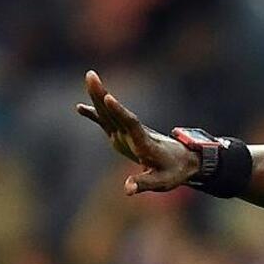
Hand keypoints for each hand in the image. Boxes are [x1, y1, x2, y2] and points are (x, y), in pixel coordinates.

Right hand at [77, 70, 199, 194]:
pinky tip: (80, 107)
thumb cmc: (173, 172)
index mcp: (144, 143)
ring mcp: (128, 133)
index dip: (120, 112)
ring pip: (111, 112)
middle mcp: (135, 134)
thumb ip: (144, 183)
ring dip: (98, 96)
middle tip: (91, 75)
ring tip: (90, 77)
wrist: (183, 160)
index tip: (109, 98)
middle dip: (103, 95)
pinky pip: (107, 122)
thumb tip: (127, 188)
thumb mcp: (161, 182)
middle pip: (116, 112)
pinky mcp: (124, 135)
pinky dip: (95, 114)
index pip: (131, 124)